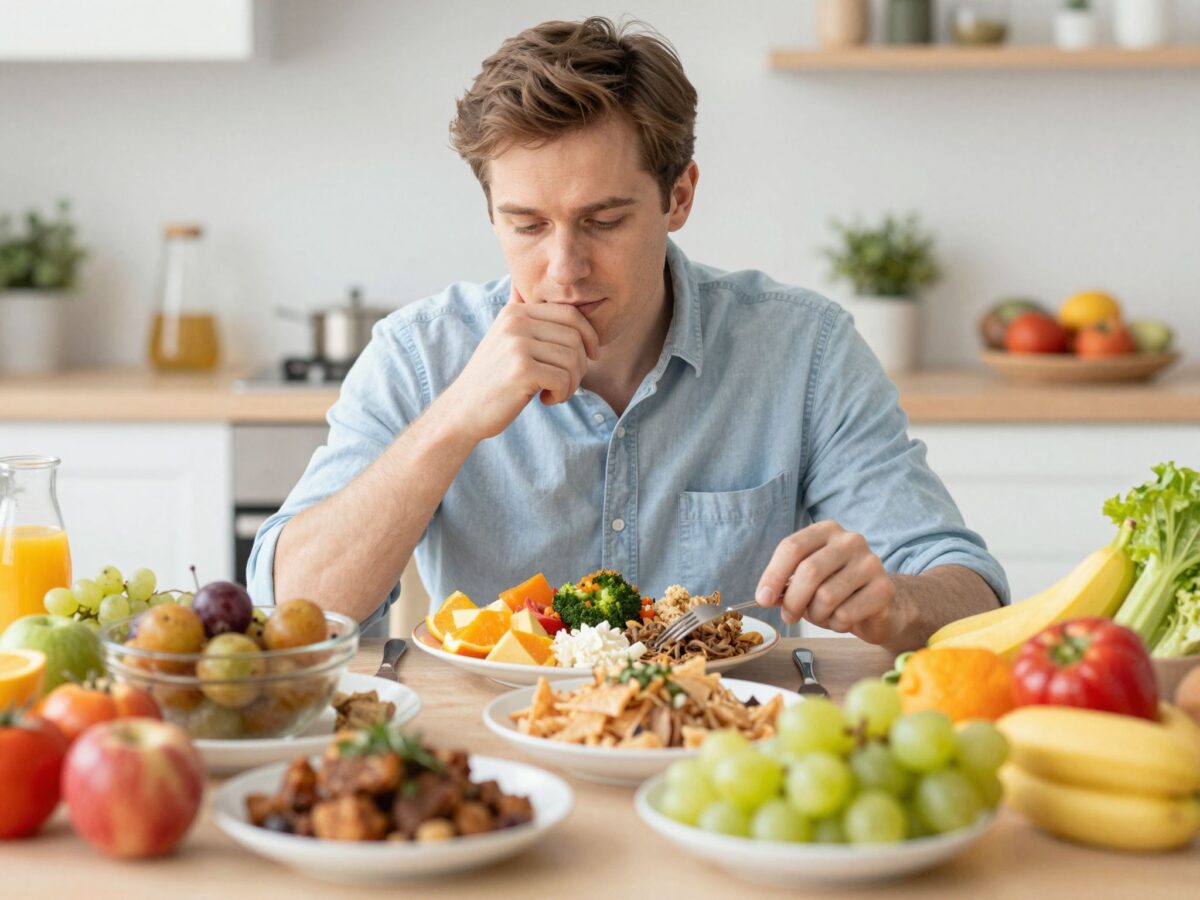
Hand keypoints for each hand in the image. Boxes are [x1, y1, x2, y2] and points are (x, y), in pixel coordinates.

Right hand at [438, 284, 599, 442]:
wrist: (462, 410)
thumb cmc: (494, 380)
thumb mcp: (506, 340)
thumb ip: (528, 321)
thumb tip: (553, 299)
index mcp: (515, 312)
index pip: (570, 313)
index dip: (589, 335)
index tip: (592, 356)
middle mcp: (515, 322)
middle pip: (575, 336)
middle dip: (581, 364)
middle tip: (566, 383)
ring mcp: (517, 345)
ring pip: (572, 359)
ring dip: (572, 383)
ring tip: (554, 392)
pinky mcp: (521, 370)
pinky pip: (563, 379)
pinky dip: (562, 394)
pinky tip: (546, 400)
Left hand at [754, 520, 899, 640]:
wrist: (881, 606)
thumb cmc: (837, 591)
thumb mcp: (807, 582)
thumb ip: (785, 584)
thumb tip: (765, 596)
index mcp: (827, 531)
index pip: (792, 547)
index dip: (773, 575)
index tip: (763, 598)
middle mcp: (850, 541)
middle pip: (809, 571)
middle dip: (792, 601)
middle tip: (789, 617)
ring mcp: (870, 563)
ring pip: (826, 596)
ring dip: (816, 615)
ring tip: (822, 616)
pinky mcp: (884, 589)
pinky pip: (845, 614)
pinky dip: (836, 624)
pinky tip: (843, 620)